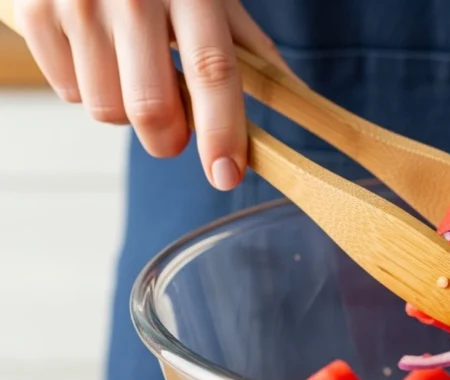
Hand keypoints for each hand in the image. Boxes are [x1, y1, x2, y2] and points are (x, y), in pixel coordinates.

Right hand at [14, 0, 291, 190]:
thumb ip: (249, 47)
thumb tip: (299, 97)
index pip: (212, 71)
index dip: (221, 130)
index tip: (227, 174)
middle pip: (151, 107)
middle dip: (168, 141)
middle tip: (174, 136)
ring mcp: (77, 2)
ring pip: (106, 110)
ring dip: (126, 110)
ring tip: (131, 71)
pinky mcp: (32, 12)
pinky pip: (68, 92)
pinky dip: (87, 88)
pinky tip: (97, 54)